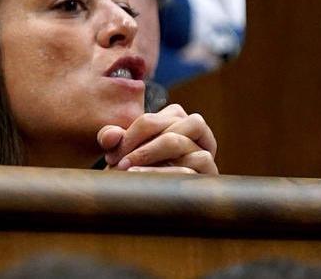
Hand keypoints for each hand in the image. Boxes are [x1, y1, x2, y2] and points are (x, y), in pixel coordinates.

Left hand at [97, 104, 217, 173]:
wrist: (148, 201)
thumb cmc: (135, 171)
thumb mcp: (120, 151)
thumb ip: (110, 138)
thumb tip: (110, 136)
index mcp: (176, 120)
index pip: (151, 119)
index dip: (128, 136)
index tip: (110, 155)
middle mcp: (195, 133)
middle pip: (168, 125)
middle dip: (140, 144)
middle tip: (120, 162)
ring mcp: (205, 153)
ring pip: (179, 142)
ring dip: (150, 153)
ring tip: (129, 169)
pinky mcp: (210, 174)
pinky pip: (191, 167)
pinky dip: (164, 172)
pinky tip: (146, 181)